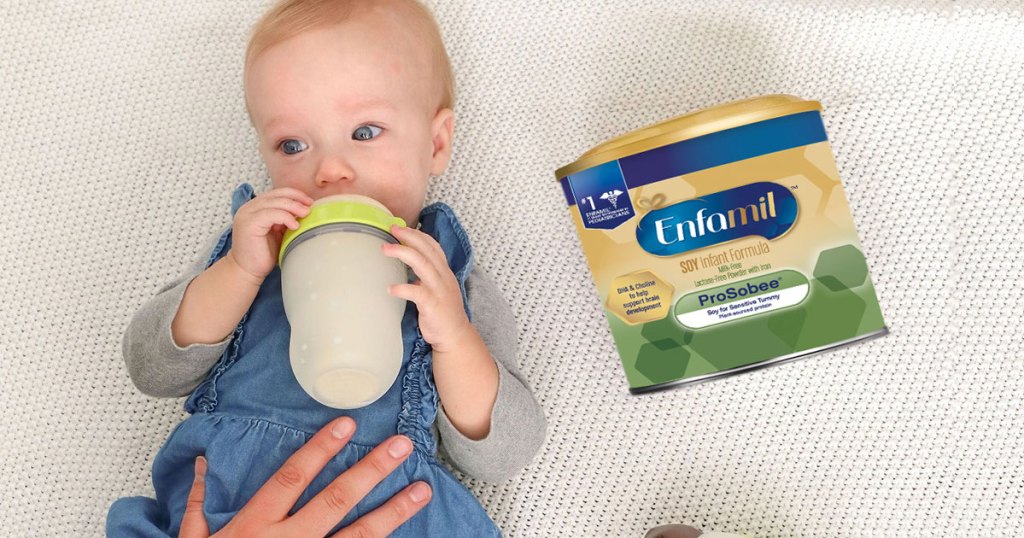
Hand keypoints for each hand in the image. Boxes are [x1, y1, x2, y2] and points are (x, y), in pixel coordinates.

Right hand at [180, 417, 431, 536]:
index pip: (292, 478)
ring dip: (393, 512)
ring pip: (358, 536)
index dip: (320, 449)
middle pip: (336, 500)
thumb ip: (198, 505)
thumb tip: (203, 465)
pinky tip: (408, 536)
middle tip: (403, 446)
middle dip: (372, 470)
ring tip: (422, 490)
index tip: (347, 424)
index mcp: (254, 526)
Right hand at [229, 187, 313, 282]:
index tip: (309, 202)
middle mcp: (249, 207)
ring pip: (275, 202)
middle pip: (276, 195)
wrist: (247, 270)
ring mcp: (247, 214)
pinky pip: (271, 214)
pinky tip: (295, 226)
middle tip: (310, 207)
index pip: (277, 193)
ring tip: (305, 214)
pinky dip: (285, 217)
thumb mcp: (278, 232)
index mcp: (256, 207)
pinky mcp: (249, 223)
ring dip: (293, 207)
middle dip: (296, 199)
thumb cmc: (263, 253)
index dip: (294, 195)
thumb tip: (305, 211)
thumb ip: (286, 219)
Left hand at [381, 224, 471, 352]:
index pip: (433, 246)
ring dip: (402, 254)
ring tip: (385, 249)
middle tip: (391, 229)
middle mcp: (443, 277)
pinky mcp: (433, 305)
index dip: (417, 234)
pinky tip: (390, 289)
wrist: (455, 335)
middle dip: (409, 237)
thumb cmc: (443, 312)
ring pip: (422, 264)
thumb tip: (408, 266)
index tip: (400, 227)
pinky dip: (402, 289)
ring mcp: (439, 290)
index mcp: (444, 271)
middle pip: (427, 249)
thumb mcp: (437, 288)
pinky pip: (416, 293)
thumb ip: (425, 276)